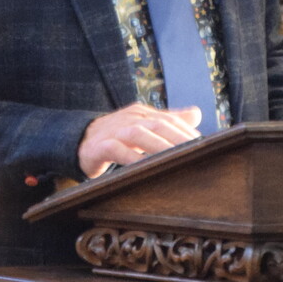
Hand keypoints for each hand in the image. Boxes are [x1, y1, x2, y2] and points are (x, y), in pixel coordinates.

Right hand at [78, 102, 201, 177]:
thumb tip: (197, 114)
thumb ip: (168, 121)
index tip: (203, 146)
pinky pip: (117, 150)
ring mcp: (114, 131)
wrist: (78, 142)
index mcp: (142, 114)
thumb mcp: (143, 126)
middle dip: (178, 138)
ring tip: (175, 159)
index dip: (186, 132)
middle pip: (158, 125)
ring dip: (159, 147)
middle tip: (195, 154)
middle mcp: (130, 119)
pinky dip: (131, 158)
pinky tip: (143, 167)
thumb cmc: (116, 136)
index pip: (169, 120)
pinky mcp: (99, 146)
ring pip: (139, 134)